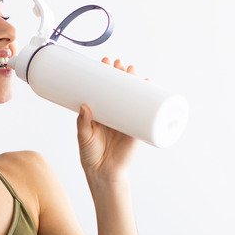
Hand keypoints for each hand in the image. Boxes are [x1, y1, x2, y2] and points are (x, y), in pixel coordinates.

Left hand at [77, 57, 144, 181]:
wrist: (103, 173)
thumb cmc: (90, 154)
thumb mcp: (84, 137)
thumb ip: (83, 123)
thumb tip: (84, 106)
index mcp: (101, 111)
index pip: (104, 88)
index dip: (105, 74)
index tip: (105, 61)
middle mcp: (115, 112)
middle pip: (120, 88)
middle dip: (121, 74)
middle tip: (119, 64)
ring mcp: (127, 119)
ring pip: (134, 97)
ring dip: (136, 82)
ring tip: (133, 72)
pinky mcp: (137, 129)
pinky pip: (145, 113)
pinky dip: (151, 100)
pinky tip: (151, 88)